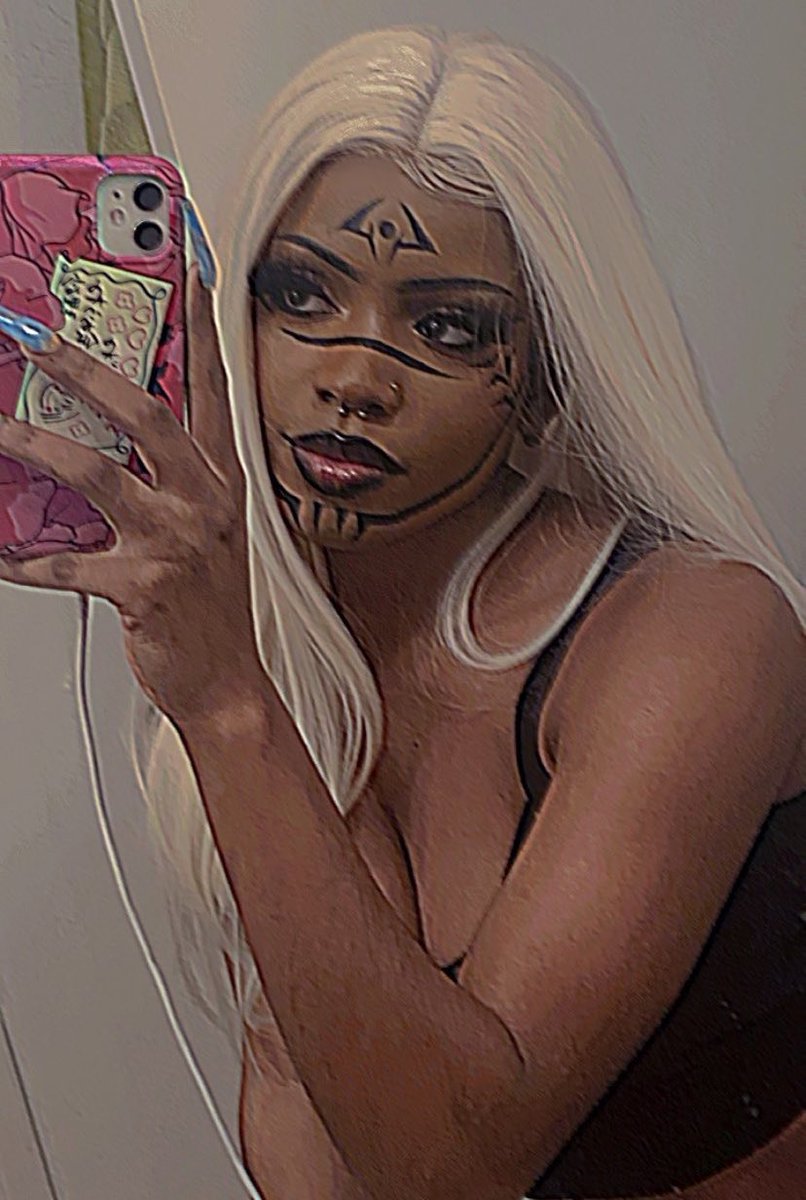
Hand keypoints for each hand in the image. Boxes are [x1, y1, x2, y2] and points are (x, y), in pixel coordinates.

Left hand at [0, 264, 262, 724]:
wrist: (225, 680)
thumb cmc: (211, 603)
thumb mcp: (205, 528)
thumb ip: (168, 476)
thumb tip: (100, 433)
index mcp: (220, 478)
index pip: (212, 387)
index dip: (199, 327)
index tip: (189, 270)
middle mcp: (202, 499)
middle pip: (146, 414)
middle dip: (86, 370)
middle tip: (37, 338)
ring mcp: (174, 540)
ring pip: (96, 474)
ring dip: (34, 444)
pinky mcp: (141, 584)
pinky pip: (64, 562)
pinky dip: (20, 556)